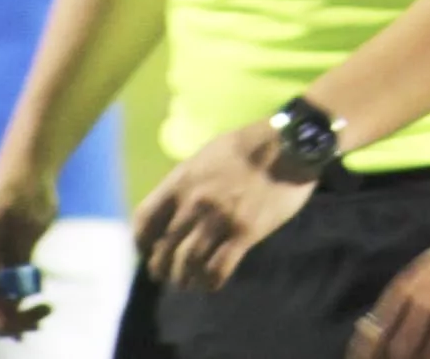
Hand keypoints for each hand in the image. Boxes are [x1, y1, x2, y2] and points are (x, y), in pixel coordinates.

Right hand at [0, 168, 58, 335]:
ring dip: (11, 319)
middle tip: (35, 323)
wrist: (28, 170)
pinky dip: (14, 309)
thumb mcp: (29, 218)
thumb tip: (15, 293)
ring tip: (42, 317)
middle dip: (3, 323)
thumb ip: (20, 254)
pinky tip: (35, 314)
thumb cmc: (28, 188)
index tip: (18, 327)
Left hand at [131, 120, 316, 291]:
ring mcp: (219, 219)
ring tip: (188, 283)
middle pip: (165, 248)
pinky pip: (219, 268)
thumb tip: (175, 206)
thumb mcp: (206, 155)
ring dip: (185, 279)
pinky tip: (211, 284)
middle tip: (167, 276)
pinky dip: (210, 282)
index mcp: (180, 181)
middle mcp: (194, 202)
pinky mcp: (245, 233)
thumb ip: (187, 181)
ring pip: (189, 263)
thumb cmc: (248, 146)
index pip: (145, 220)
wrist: (287, 146)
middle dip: (162, 268)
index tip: (147, 252)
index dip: (142, 243)